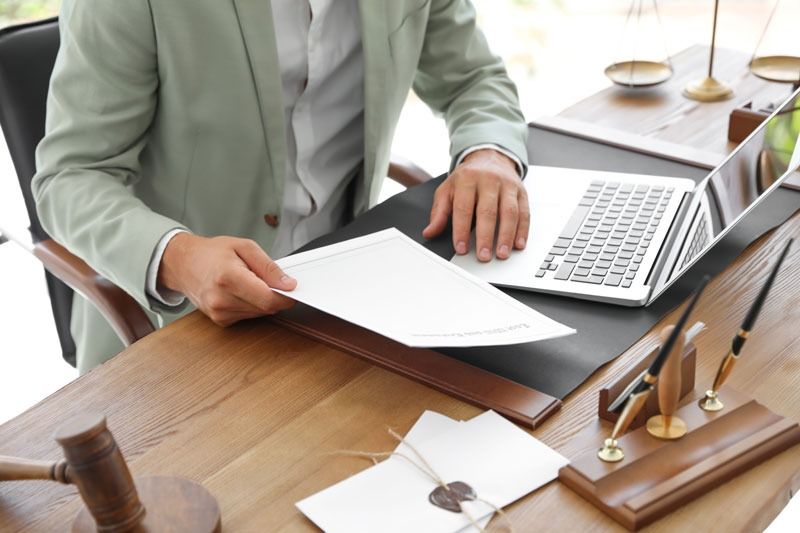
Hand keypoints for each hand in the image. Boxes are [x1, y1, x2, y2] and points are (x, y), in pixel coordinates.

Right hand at [158, 233, 296, 326]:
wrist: (184, 264)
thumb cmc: (212, 253)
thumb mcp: (245, 247)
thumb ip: (268, 267)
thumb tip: (287, 284)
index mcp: (228, 277)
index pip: (267, 299)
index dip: (285, 297)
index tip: (292, 289)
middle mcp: (221, 299)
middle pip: (265, 307)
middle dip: (274, 295)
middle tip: (267, 279)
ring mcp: (219, 312)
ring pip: (259, 313)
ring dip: (262, 300)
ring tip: (248, 281)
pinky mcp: (220, 320)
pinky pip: (248, 316)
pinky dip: (251, 305)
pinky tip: (240, 292)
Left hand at [422, 148, 528, 260]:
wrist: (489, 157)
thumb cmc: (467, 178)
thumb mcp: (447, 190)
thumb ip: (439, 213)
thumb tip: (430, 232)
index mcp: (467, 179)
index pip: (463, 208)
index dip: (462, 230)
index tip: (461, 248)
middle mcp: (488, 180)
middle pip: (488, 211)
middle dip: (485, 236)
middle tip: (483, 256)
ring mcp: (507, 185)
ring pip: (509, 212)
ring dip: (506, 236)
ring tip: (502, 253)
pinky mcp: (521, 191)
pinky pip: (524, 212)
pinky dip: (522, 230)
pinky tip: (518, 244)